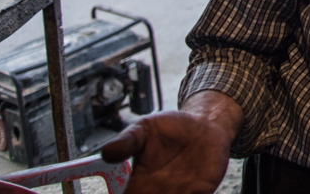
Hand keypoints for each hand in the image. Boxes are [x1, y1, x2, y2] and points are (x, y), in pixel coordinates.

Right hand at [100, 96, 237, 193]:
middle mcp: (159, 192)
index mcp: (140, 184)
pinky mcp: (202, 189)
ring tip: (170, 191)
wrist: (202, 123)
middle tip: (153, 192)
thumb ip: (126, 142)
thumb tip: (106, 153)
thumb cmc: (168, 128)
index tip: (131, 192)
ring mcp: (182, 192)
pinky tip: (192, 192)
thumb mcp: (142, 130)